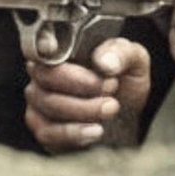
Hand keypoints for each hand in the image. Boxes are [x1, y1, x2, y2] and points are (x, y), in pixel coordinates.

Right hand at [24, 37, 149, 152]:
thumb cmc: (124, 84)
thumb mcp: (134, 62)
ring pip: (49, 104)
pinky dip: (74, 132)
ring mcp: (40, 102)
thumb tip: (104, 61)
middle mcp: (45, 73)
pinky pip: (48, 132)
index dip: (44, 44)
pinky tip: (95, 130)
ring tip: (111, 108)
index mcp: (63, 49)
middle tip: (110, 87)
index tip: (54, 48)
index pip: (42, 43)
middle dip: (81, 84)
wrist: (127, 118)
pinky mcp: (44, 130)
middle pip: (46, 76)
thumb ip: (122, 54)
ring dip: (84, 109)